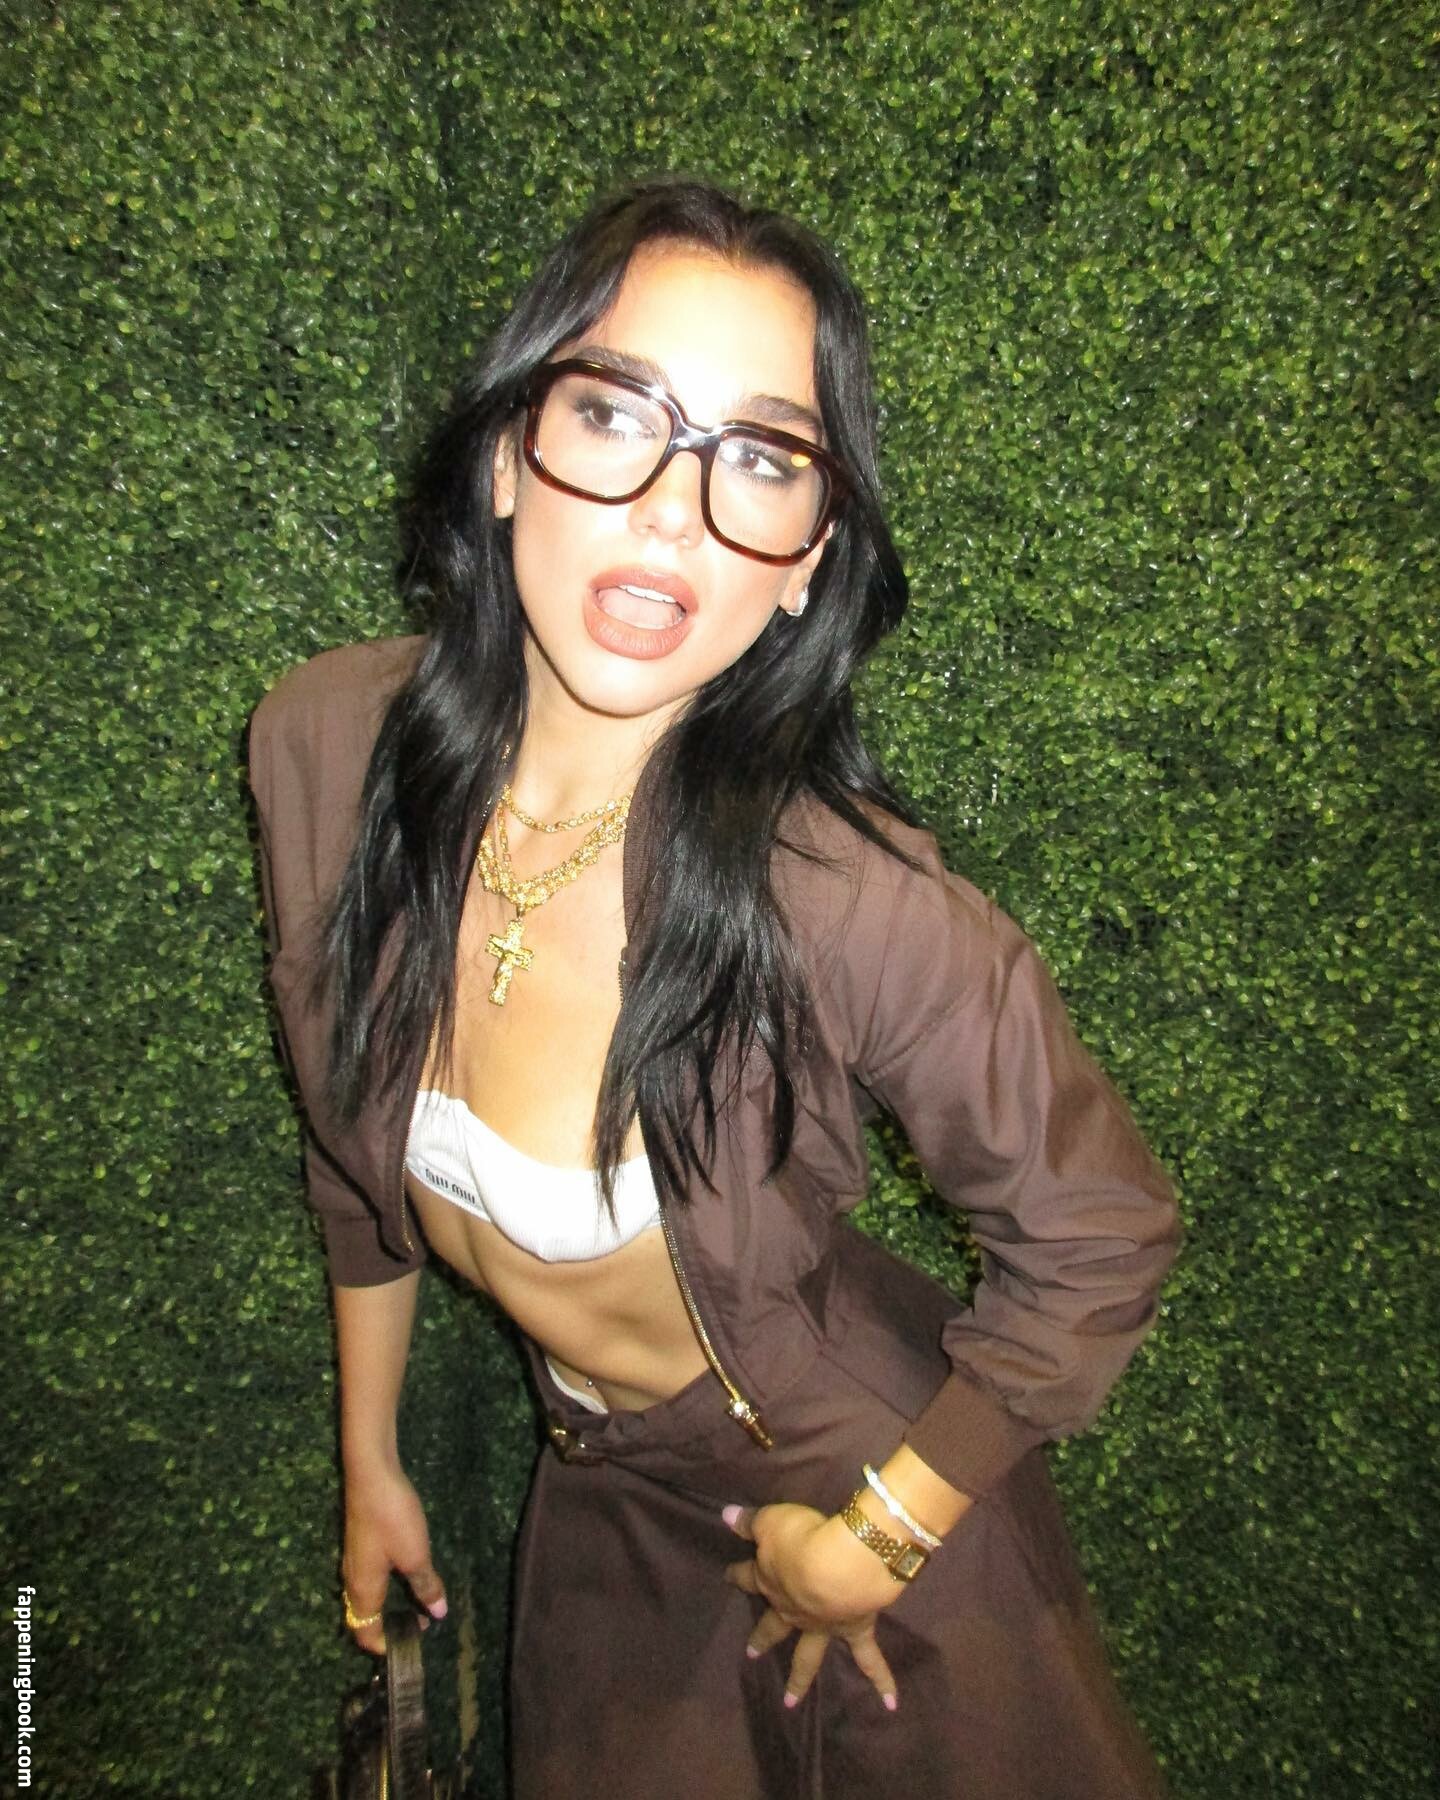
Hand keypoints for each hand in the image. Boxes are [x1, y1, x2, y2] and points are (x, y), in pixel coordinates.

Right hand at [341, 1460, 447, 1655]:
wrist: (371, 1473)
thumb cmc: (392, 1519)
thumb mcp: (415, 1555)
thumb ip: (426, 1585)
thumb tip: (438, 1614)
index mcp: (362, 1591)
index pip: (365, 1633)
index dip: (386, 1646)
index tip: (413, 1642)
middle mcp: (352, 1579)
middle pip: (363, 1616)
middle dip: (387, 1626)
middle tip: (419, 1623)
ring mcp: (354, 1558)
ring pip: (366, 1595)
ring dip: (387, 1605)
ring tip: (417, 1601)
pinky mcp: (360, 1540)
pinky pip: (369, 1576)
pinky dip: (386, 1584)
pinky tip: (406, 1570)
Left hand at [722, 1502, 903, 1711]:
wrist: (841, 1565)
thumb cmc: (803, 1538)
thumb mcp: (771, 1521)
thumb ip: (750, 1521)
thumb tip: (726, 1516)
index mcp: (772, 1581)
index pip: (748, 1576)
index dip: (738, 1575)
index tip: (726, 1576)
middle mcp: (794, 1610)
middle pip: (774, 1626)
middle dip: (762, 1638)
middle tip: (751, 1655)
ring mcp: (823, 1626)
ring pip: (808, 1657)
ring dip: (799, 1680)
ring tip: (791, 1703)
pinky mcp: (855, 1631)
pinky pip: (869, 1659)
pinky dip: (882, 1680)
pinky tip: (890, 1704)